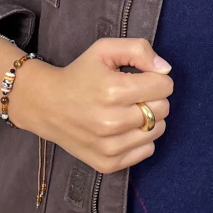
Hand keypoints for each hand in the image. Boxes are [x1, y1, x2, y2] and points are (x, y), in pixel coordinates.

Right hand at [3, 37, 173, 173]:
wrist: (46, 105)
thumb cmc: (80, 75)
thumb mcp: (104, 49)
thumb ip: (139, 50)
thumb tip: (165, 69)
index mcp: (113, 91)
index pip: (164, 86)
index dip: (156, 78)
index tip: (140, 78)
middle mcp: (112, 122)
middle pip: (164, 109)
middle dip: (153, 97)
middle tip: (133, 95)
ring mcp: (109, 146)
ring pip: (158, 130)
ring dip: (149, 119)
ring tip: (128, 111)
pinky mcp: (107, 163)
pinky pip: (147, 151)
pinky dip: (141, 139)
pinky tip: (124, 129)